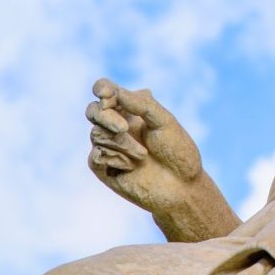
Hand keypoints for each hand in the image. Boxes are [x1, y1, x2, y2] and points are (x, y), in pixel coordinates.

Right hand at [85, 78, 202, 215]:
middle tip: (123, 127)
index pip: (107, 91)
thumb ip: (142, 105)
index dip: (102, 89)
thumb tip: (115, 91)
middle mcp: (117, 124)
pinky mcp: (103, 166)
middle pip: (94, 111)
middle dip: (105, 116)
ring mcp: (108, 145)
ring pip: (97, 134)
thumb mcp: (165, 122)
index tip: (106, 93)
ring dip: (121, 143)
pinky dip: (115, 158)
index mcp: (132, 109)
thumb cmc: (177, 150)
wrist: (181, 186)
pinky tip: (132, 167)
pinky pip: (96, 156)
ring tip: (143, 155)